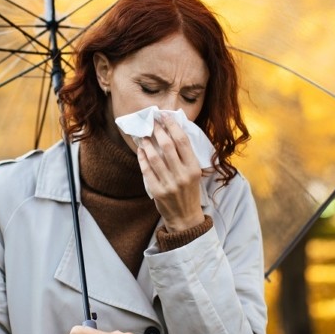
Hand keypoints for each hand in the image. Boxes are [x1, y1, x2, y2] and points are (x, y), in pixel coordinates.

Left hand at [137, 113, 203, 232]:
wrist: (185, 217)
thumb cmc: (189, 191)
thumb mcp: (194, 173)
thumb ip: (185, 156)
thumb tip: (172, 132)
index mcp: (194, 168)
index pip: (182, 141)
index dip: (172, 125)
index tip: (164, 116)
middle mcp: (182, 175)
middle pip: (167, 146)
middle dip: (158, 130)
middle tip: (151, 122)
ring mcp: (169, 184)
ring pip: (154, 157)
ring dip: (147, 143)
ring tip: (143, 135)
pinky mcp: (157, 191)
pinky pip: (146, 170)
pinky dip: (142, 158)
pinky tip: (140, 150)